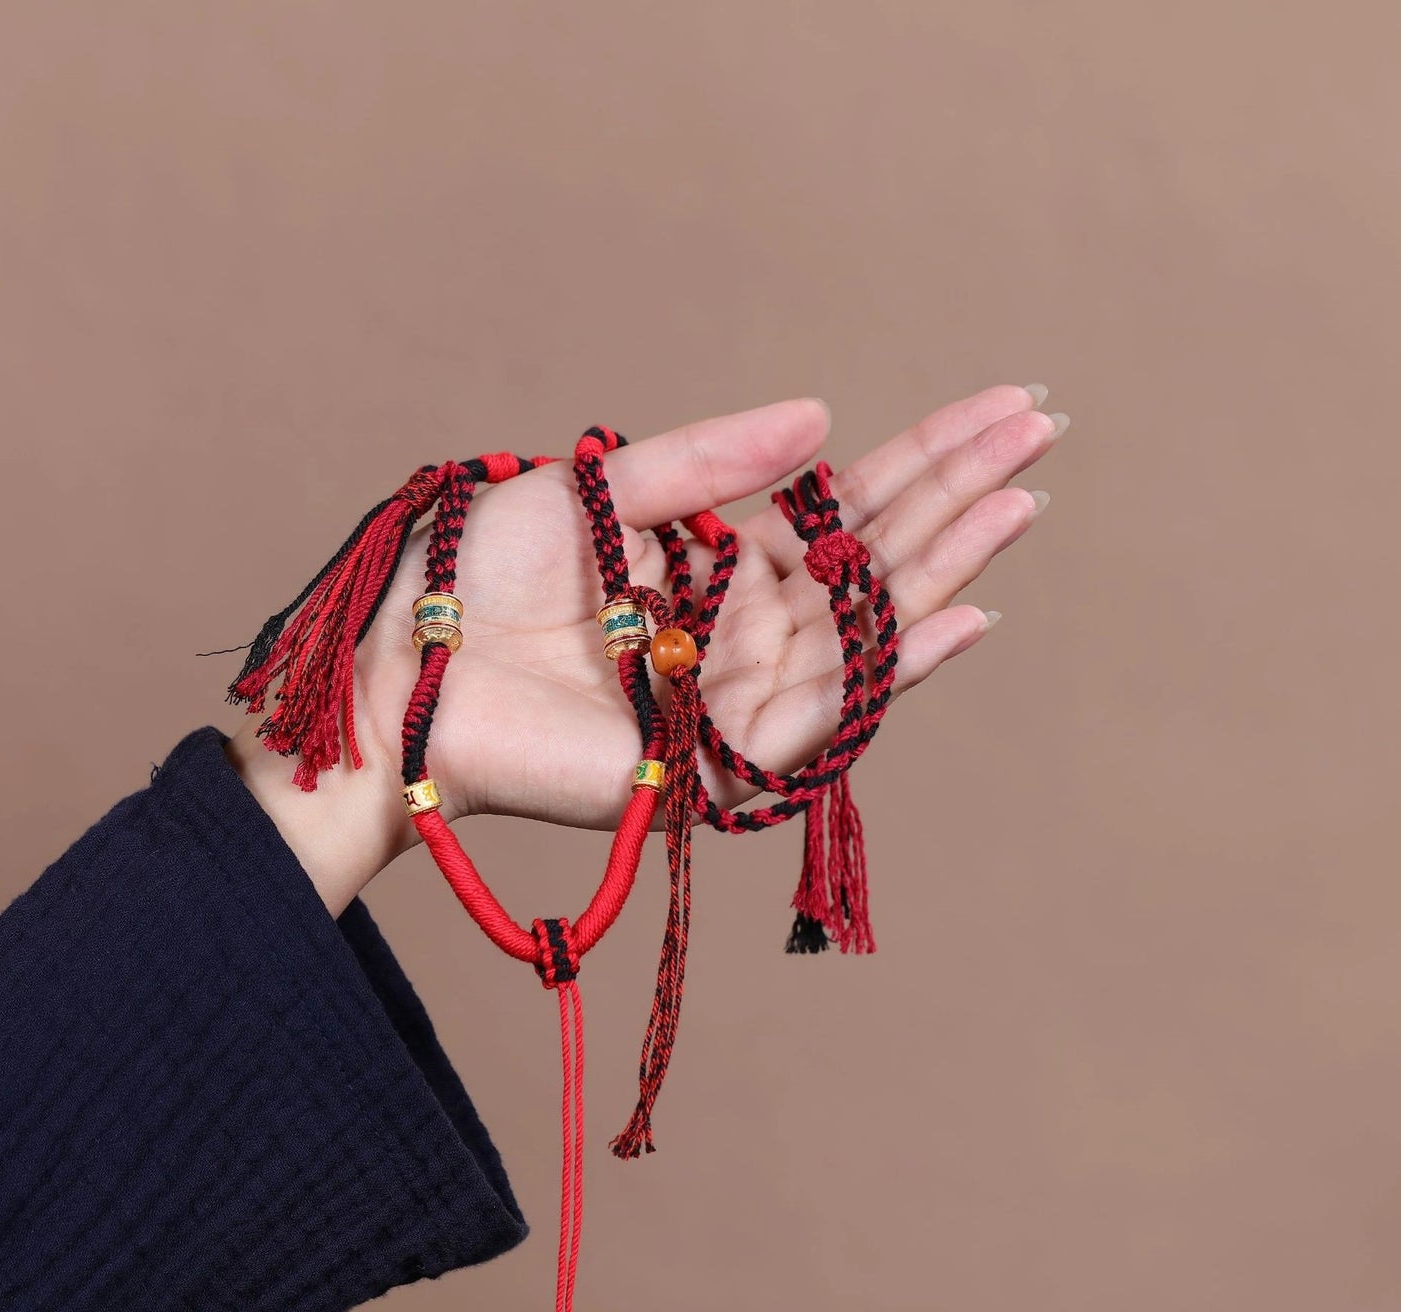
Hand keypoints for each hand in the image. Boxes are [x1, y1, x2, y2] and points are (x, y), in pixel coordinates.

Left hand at [226, 385, 1064, 913]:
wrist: (419, 673)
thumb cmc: (488, 579)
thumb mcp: (605, 489)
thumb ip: (711, 462)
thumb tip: (825, 421)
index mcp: (721, 560)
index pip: (845, 503)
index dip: (924, 455)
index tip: (1002, 406)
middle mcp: (747, 623)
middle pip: (875, 556)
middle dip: (958, 493)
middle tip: (1042, 428)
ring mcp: (744, 687)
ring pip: (868, 623)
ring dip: (948, 563)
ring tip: (1021, 500)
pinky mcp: (727, 754)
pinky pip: (829, 707)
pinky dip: (896, 663)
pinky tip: (967, 613)